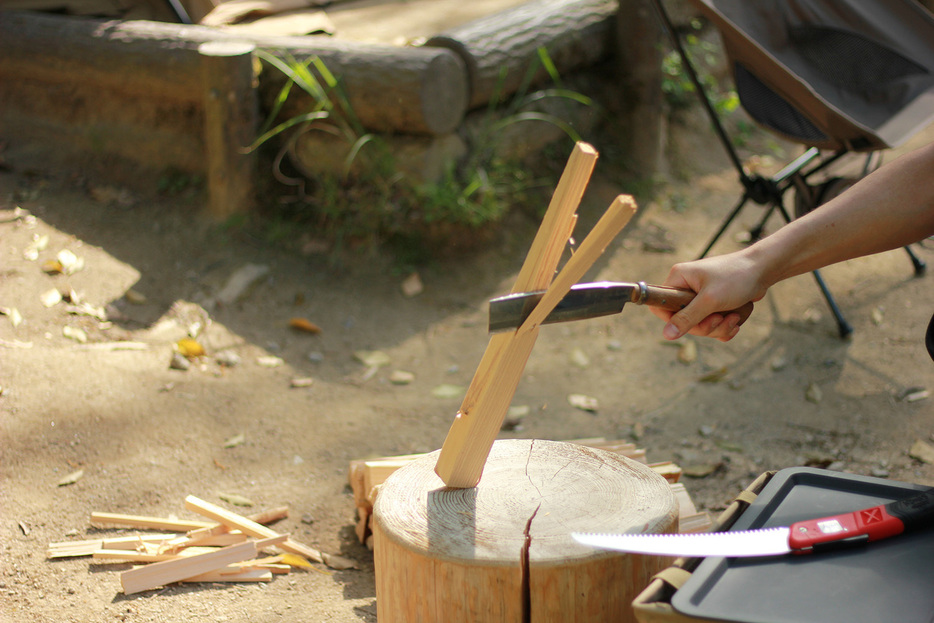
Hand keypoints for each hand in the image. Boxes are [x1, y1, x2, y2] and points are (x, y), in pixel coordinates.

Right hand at [650, 250, 767, 341]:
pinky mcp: (714, 304)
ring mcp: (700, 296)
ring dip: (718, 327)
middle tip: (719, 319)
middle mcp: (686, 287)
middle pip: (683, 321)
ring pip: (700, 325)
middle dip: (704, 325)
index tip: (691, 322)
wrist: (764, 269)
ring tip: (733, 318)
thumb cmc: (737, 277)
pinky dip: (724, 326)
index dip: (672, 320)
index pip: (660, 306)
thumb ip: (687, 318)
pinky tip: (736, 320)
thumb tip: (666, 335)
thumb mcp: (710, 300)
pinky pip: (712, 324)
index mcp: (678, 280)